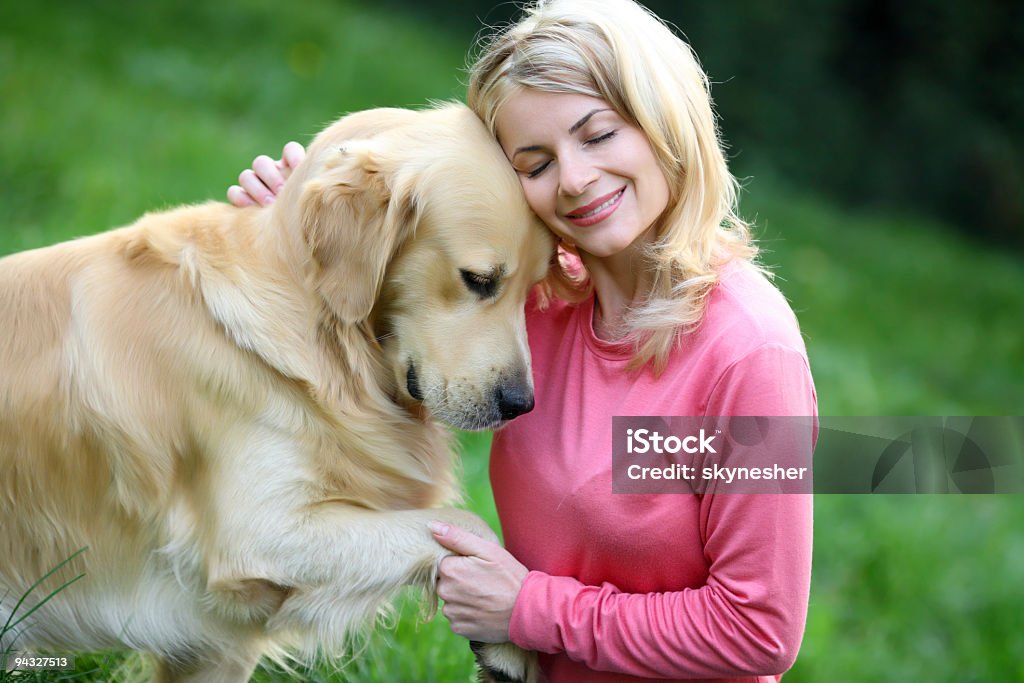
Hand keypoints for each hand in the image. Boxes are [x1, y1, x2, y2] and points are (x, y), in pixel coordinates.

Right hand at [227, 141, 305, 206]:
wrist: (293, 233)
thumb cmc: (307, 212)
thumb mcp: (309, 197)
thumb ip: (308, 184)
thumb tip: (307, 180)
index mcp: (291, 168)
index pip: (290, 150)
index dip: (293, 156)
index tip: (299, 168)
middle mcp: (272, 172)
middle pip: (262, 163)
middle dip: (271, 177)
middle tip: (281, 192)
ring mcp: (255, 184)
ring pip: (246, 176)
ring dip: (256, 189)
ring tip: (269, 204)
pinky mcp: (242, 198)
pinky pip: (234, 192)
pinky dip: (241, 198)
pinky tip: (252, 209)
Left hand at [430, 521, 528, 643]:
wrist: (527, 611)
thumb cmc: (509, 576)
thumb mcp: (487, 550)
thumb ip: (457, 537)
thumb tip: (432, 526)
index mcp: (449, 570)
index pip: (443, 562)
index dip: (460, 563)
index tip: (478, 567)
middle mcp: (445, 593)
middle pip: (445, 582)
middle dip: (460, 580)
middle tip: (483, 581)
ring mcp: (452, 613)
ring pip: (451, 600)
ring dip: (463, 598)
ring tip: (485, 596)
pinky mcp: (459, 629)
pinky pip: (457, 617)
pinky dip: (467, 613)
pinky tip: (483, 609)